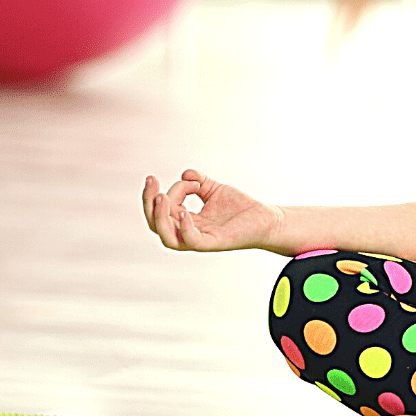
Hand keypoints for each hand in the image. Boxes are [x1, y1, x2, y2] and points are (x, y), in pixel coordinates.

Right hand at [142, 169, 282, 252]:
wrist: (266, 219)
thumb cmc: (240, 208)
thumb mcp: (214, 189)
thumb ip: (198, 182)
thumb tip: (185, 173)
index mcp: (187, 221)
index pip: (165, 209)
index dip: (172, 190)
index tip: (190, 178)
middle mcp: (189, 232)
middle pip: (156, 225)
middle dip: (149, 203)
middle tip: (151, 181)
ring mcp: (200, 239)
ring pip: (168, 238)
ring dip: (159, 217)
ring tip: (160, 197)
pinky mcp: (214, 243)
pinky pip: (192, 241)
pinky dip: (184, 228)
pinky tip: (183, 212)